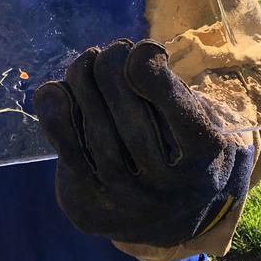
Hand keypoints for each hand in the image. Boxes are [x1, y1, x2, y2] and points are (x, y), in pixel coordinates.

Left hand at [33, 39, 255, 245]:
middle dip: (112, 71)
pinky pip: (69, 158)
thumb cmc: (179, 140)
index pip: (180, 111)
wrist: (168, 210)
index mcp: (207, 159)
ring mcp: (129, 204)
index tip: (140, 49)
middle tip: (110, 50)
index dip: (152, 72)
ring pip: (99, 136)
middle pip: (132, 121)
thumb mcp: (191, 111)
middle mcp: (170, 190)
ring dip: (83, 86)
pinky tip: (54, 91)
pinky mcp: (93, 209)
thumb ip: (161, 83)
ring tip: (85, 63)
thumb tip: (107, 59)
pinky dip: (56, 119)